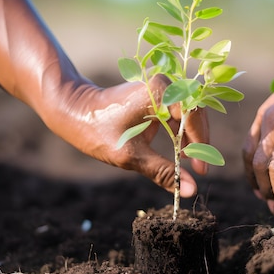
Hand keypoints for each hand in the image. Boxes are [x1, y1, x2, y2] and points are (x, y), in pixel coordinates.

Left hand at [41, 75, 208, 196]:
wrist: (73, 111)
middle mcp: (164, 83)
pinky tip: (181, 152)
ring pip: (189, 113)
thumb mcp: (131, 156)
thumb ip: (163, 172)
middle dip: (199, 141)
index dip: (201, 144)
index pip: (193, 116)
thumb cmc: (97, 131)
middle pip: (195, 112)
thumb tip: (190, 190)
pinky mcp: (156, 95)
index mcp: (159, 91)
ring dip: (192, 138)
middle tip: (200, 169)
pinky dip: (182, 132)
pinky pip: (179, 112)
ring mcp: (160, 88)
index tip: (201, 170)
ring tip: (190, 162)